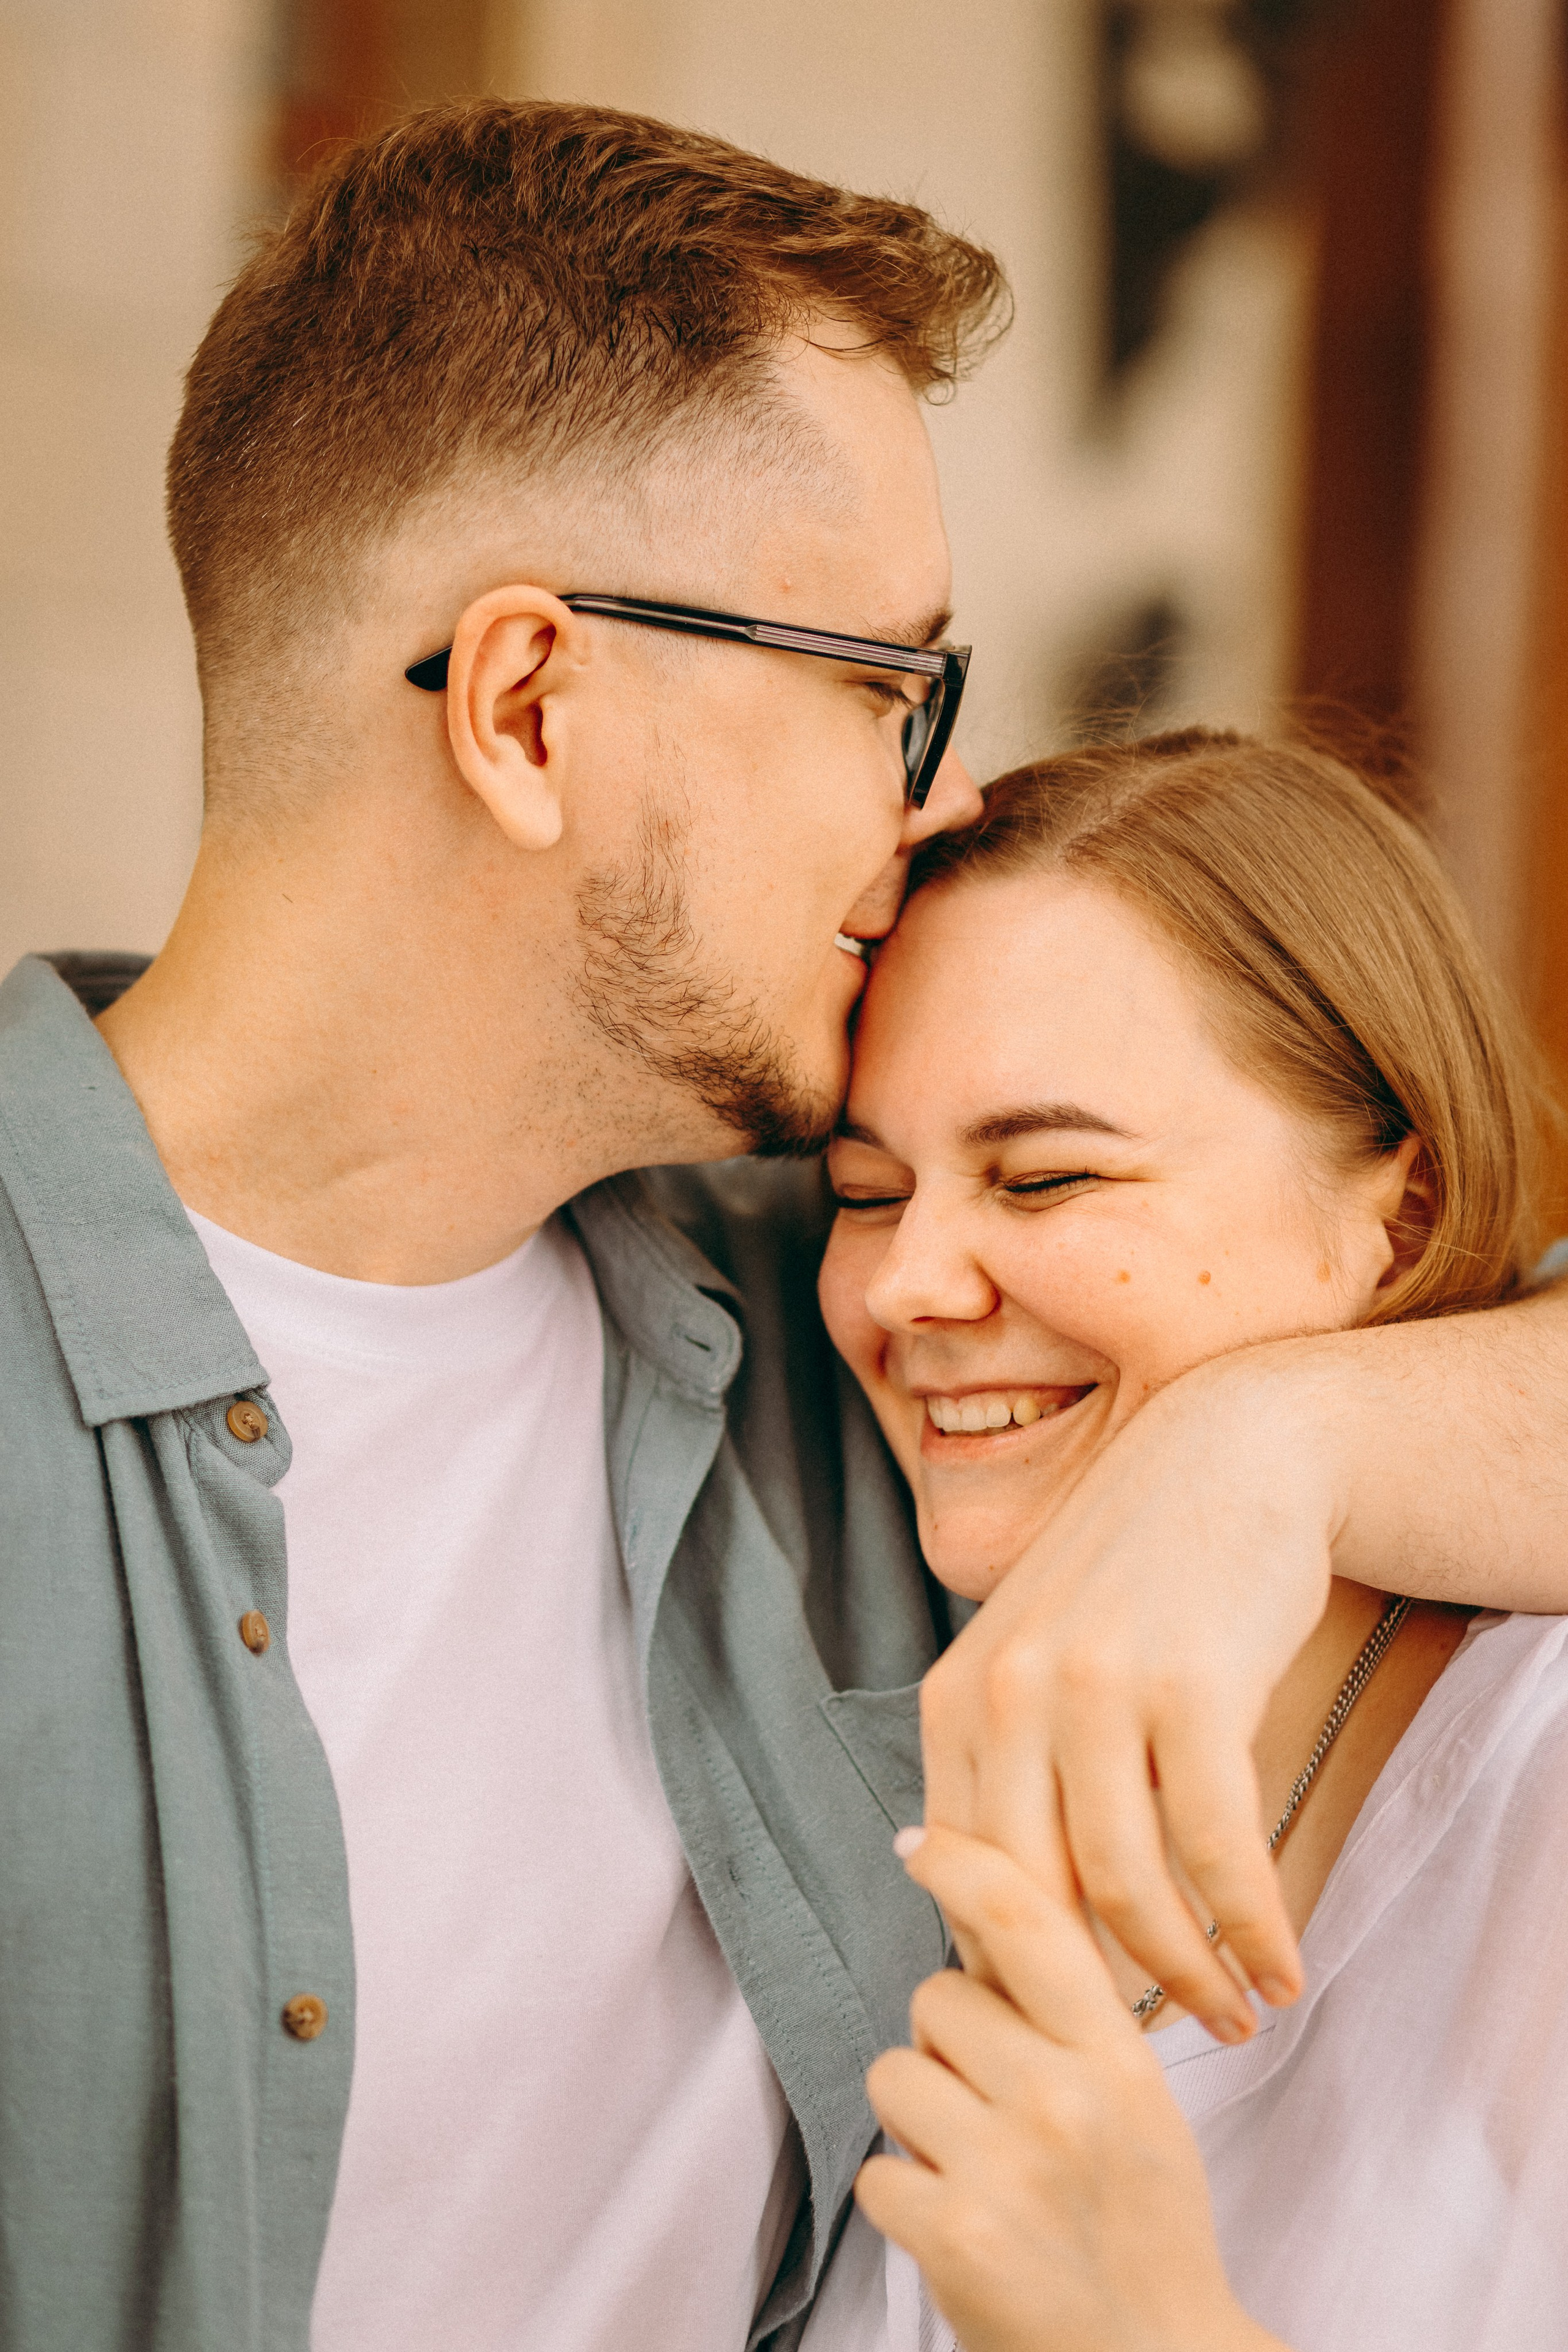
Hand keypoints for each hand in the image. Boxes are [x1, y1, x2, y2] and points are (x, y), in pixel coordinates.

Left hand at [857, 1828, 1286, 2351]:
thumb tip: (977, 1917)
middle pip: (937, 1997)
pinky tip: (962, 2231)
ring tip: (980, 2172)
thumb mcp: (1137, 2105)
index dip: (964, 1864)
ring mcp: (1007, 2170)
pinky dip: (904, 2203)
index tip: (919, 1843)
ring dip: (919, 2121)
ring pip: (894, 2075)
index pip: (1029, 1922)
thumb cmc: (1142, 2231)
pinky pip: (876, 2172)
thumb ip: (1069, 2021)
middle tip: (994, 2110)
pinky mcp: (954, 2238)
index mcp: (1118, 2060)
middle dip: (946, 2044)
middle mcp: (1063, 2101)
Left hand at [919, 1344, 1343, 2038]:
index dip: (1013, 1969)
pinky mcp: (1190, 1690)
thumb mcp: (1035, 1660)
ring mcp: (1096, 1690)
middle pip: (1034, 1902)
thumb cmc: (1132, 1579)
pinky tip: (1279, 1969)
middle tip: (1142, 2059)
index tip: (1058, 2027)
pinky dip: (1251, 1927)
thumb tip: (984, 1908)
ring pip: (1126, 1890)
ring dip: (1186, 1978)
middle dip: (1089, 1999)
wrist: (1224, 1459)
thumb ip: (1004, 1767)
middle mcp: (1008, 1697)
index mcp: (955, 1701)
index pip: (964, 1880)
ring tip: (1232, 2020)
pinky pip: (1216, 1850)